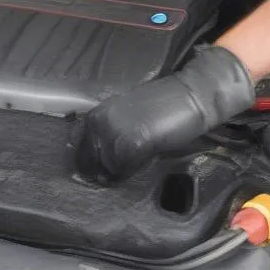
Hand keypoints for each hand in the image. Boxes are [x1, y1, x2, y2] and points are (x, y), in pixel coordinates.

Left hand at [77, 46, 256, 181]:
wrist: (190, 96)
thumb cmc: (161, 105)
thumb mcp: (125, 114)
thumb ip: (111, 131)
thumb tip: (100, 158)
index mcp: (97, 113)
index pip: (79, 147)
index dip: (90, 161)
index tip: (100, 169)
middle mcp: (101, 123)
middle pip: (89, 161)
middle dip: (101, 170)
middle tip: (116, 173)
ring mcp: (115, 134)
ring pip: (106, 168)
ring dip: (117, 172)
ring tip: (131, 167)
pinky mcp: (133, 145)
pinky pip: (123, 170)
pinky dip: (130, 172)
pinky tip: (141, 164)